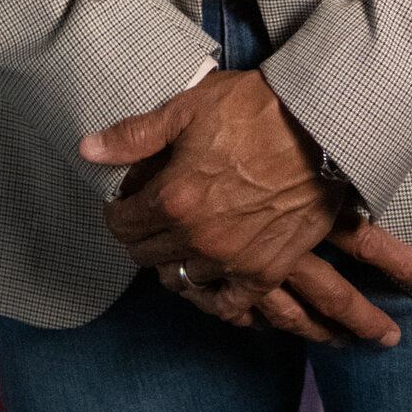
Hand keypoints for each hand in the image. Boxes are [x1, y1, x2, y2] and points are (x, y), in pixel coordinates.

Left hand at [80, 72, 411, 339]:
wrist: (323, 127)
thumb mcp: (188, 108)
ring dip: (172, 260)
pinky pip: (226, 302)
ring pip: (181, 278)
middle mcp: (198, 238)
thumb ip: (136, 135)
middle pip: (146, 253)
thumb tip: (89, 150)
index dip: (117, 210)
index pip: (123, 223)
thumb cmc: (255, 110)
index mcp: (174, 197)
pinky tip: (206, 277)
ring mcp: (233, 259)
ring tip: (177, 239)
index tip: (124, 199)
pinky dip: (211, 294)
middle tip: (147, 216)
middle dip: (138, 234)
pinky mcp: (266, 270)